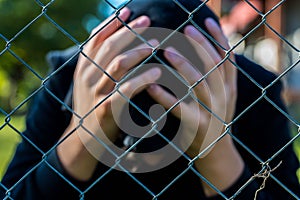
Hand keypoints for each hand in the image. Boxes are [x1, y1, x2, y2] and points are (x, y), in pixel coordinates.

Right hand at [58, 8, 159, 180]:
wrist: (84, 137)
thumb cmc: (93, 105)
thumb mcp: (89, 82)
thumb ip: (98, 63)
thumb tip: (114, 39)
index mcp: (83, 67)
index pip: (95, 38)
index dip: (111, 22)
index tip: (127, 10)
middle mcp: (87, 76)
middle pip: (109, 46)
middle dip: (129, 31)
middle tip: (147, 20)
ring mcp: (96, 92)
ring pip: (118, 63)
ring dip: (138, 50)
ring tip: (155, 43)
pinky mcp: (106, 108)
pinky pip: (126, 89)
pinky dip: (142, 78)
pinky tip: (156, 71)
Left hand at [147, 18, 242, 195]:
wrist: (215, 151)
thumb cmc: (212, 117)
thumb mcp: (221, 95)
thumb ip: (216, 75)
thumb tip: (208, 48)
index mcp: (230, 87)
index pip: (228, 57)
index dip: (218, 37)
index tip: (206, 20)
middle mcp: (224, 97)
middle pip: (214, 65)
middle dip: (200, 45)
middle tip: (185, 28)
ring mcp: (212, 111)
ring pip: (199, 83)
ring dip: (184, 65)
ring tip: (167, 51)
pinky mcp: (197, 126)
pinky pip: (180, 108)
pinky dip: (165, 96)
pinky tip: (151, 86)